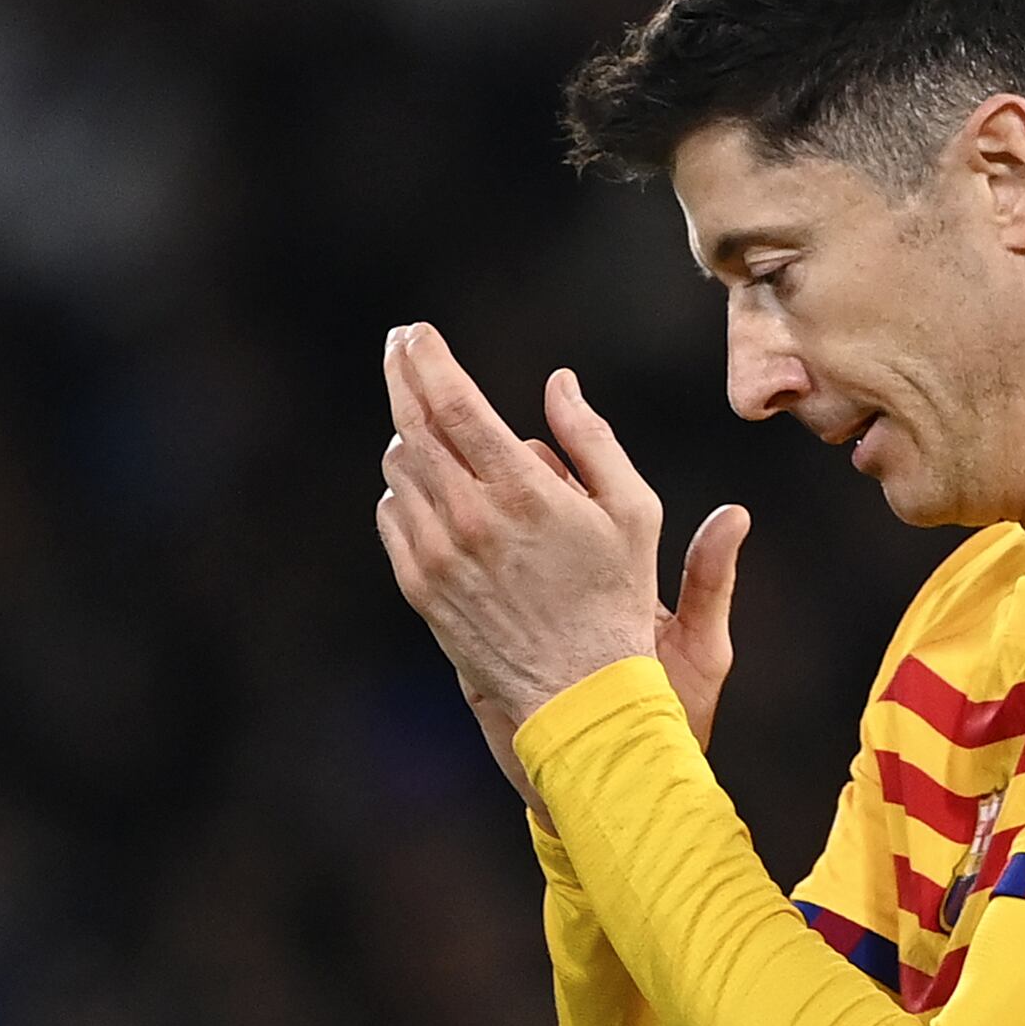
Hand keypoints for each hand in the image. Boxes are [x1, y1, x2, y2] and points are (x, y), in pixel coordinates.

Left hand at [375, 325, 749, 813]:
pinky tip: (427, 484)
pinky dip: (405, 489)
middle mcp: (470, 518)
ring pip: (400, 469)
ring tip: (429, 422)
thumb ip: (592, 439)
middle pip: (413, 426)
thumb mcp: (631, 511)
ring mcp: (438, 555)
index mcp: (523, 491)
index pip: (454, 404)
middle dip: (403, 376)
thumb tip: (558, 384)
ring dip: (410, 435)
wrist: (578, 692)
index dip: (428, 360)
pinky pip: (393, 515)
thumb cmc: (616, 597)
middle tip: (401, 346)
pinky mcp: (420, 586)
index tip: (416, 333)